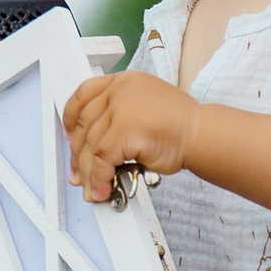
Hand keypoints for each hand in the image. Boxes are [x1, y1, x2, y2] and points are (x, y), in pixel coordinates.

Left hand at [64, 69, 200, 202]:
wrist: (202, 134)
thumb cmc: (181, 125)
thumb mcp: (145, 107)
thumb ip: (119, 117)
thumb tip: (92, 147)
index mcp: (124, 81)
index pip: (84, 93)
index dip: (71, 116)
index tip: (68, 133)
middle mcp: (119, 91)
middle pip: (84, 125)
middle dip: (79, 154)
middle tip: (79, 173)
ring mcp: (120, 109)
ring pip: (91, 146)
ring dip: (89, 173)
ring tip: (92, 188)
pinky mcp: (122, 132)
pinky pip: (102, 161)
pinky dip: (99, 179)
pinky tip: (103, 189)